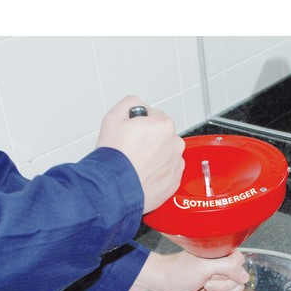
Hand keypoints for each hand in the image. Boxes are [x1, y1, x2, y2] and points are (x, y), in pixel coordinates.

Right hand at [96, 95, 184, 212]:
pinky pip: (167, 172)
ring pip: (165, 155)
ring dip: (155, 157)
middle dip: (150, 141)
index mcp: (164, 125)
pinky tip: (143, 175)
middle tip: (132, 151)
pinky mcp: (175, 182)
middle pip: (162, 136)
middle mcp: (175, 144)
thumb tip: (138, 105)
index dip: (139, 124)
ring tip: (137, 165)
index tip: (131, 135)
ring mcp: (176, 164)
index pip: (154, 117)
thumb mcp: (114, 117)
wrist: (114, 188)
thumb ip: (131, 102)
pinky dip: (158, 173)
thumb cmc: (114, 156)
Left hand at [130, 250, 248, 290]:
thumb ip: (228, 267)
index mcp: (222, 254)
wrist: (165, 286)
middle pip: (239, 282)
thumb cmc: (179, 272)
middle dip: (222, 287)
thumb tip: (244, 276)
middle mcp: (224, 267)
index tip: (214, 274)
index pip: (240, 264)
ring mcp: (221, 281)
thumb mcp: (204, 266)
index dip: (229, 273)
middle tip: (206, 283)